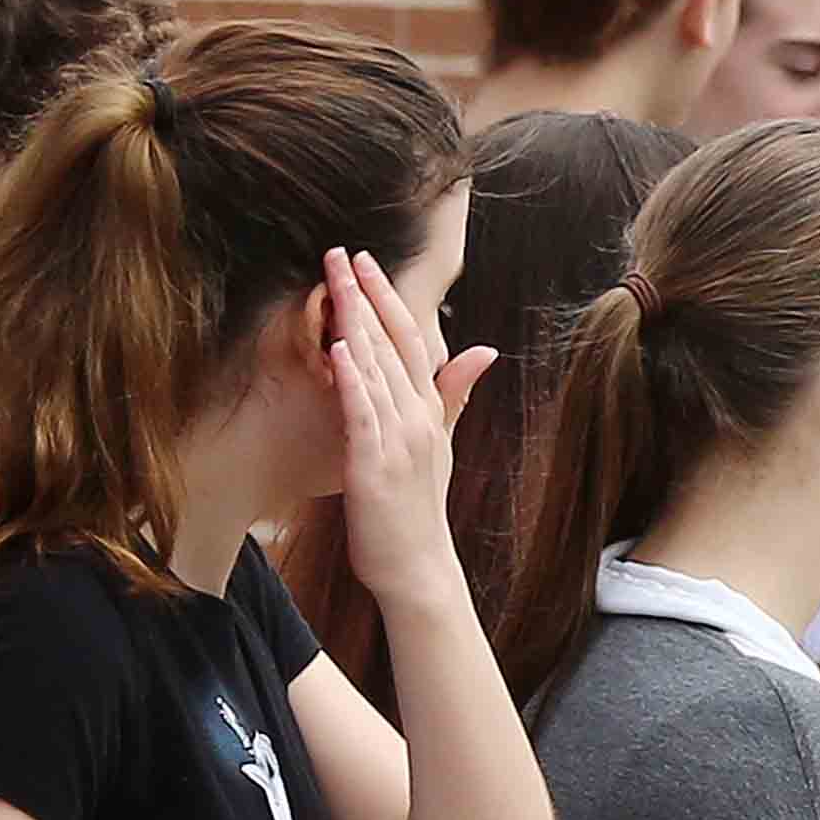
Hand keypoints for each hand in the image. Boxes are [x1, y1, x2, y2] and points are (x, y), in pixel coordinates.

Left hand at [323, 250, 494, 610]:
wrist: (418, 567)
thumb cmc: (417, 510)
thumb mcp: (439, 444)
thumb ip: (452, 395)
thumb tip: (484, 350)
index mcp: (430, 412)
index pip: (412, 342)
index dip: (389, 299)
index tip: (367, 261)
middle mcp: (418, 419)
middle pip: (392, 345)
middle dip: (366, 296)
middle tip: (343, 252)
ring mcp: (398, 439)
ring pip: (375, 369)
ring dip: (355, 323)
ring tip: (335, 282)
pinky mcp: (374, 463)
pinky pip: (362, 413)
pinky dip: (352, 379)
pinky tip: (338, 347)